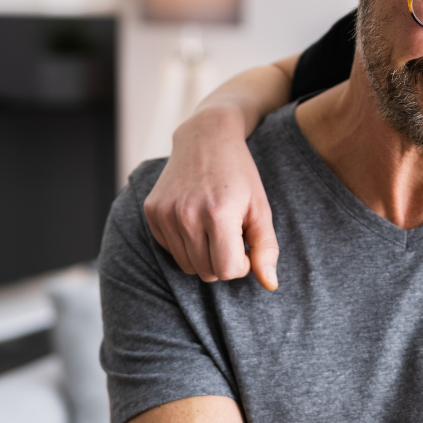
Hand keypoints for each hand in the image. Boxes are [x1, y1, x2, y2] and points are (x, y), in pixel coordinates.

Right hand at [143, 109, 279, 289]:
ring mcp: (165, 213)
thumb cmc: (240, 176)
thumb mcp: (261, 209)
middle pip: (207, 272)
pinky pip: (171, 250)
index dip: (242, 264)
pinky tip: (196, 219)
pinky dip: (186, 243)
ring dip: (205, 255)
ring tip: (215, 228)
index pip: (228, 270)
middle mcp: (186, 215)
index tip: (247, 244)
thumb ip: (267, 249)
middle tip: (232, 234)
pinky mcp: (152, 212)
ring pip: (188, 266)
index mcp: (218, 214)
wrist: (206, 137)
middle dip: (224, 261)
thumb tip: (270, 285)